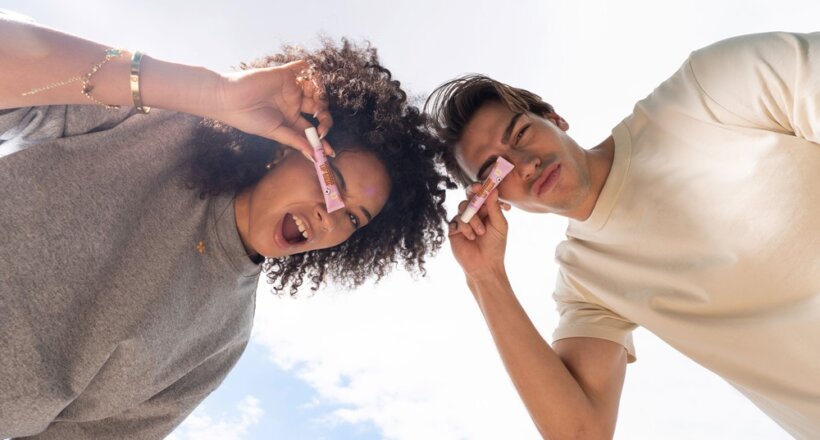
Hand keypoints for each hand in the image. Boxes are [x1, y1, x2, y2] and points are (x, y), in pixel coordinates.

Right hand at [210, 60, 334, 159]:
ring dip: (321, 97)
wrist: (228, 99)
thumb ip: (296, 140)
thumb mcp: (274, 132)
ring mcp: (290, 88)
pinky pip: (302, 68)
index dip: (323, 140)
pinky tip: (314, 78)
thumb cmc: (248, 118)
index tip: (331, 152)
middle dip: (325, 119)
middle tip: (322, 127)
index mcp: (290, 120)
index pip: (312, 130)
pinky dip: (311, 70)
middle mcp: (293, 104)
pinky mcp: (285, 74)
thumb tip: (315, 156)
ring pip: (316, 90)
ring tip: (315, 105)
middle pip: (319, 109)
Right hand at [448, 183, 511, 280]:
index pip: (483, 194)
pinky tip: (470, 238)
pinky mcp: (454, 229)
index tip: (484, 183)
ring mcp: (463, 220)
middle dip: (473, 192)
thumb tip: (493, 189)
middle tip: (476, 190)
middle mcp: (475, 213)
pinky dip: (465, 227)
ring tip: (480, 233)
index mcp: (487, 210)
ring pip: (463, 207)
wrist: (484, 265)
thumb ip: (494, 207)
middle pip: (469, 195)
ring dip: (473, 219)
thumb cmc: (495, 246)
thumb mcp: (499, 225)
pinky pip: (456, 220)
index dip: (483, 187)